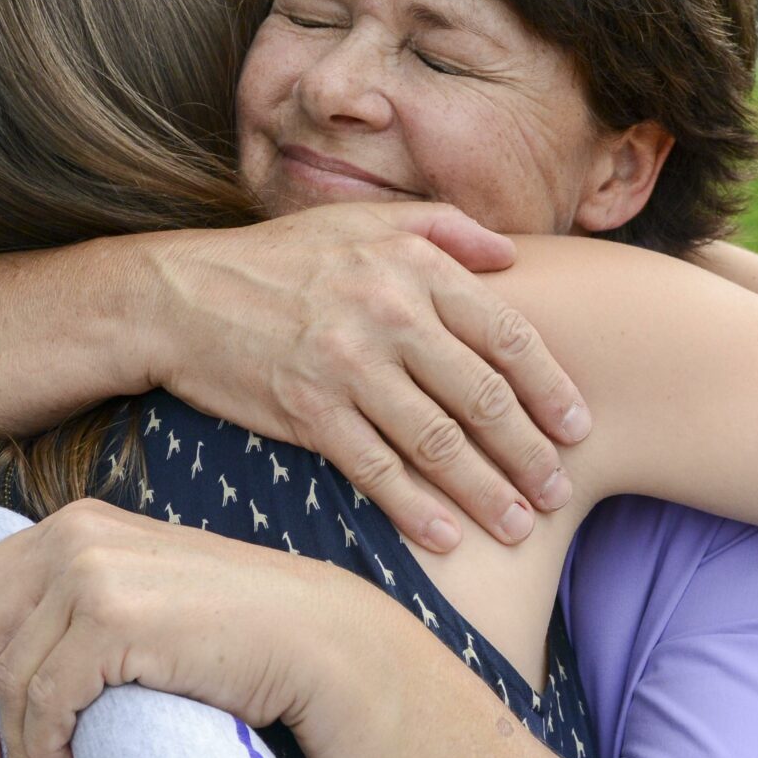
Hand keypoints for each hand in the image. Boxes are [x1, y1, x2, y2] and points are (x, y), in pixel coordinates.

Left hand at [0, 500, 384, 757]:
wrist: (311, 638)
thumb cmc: (228, 630)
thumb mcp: (136, 594)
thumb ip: (70, 604)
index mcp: (71, 524)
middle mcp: (71, 538)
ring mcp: (91, 574)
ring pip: (9, 678)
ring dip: (12, 748)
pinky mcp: (112, 620)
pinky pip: (46, 701)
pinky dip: (45, 748)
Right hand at [147, 205, 589, 551]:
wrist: (179, 295)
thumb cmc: (279, 259)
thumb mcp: (362, 220)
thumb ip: (444, 227)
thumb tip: (512, 254)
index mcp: (413, 267)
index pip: (506, 334)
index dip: (551, 387)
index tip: (579, 428)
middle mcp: (388, 314)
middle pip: (482, 396)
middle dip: (530, 452)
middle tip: (559, 492)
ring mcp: (347, 365)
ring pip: (437, 441)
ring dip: (486, 491)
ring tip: (518, 526)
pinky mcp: (307, 411)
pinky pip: (376, 469)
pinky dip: (416, 507)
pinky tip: (447, 537)